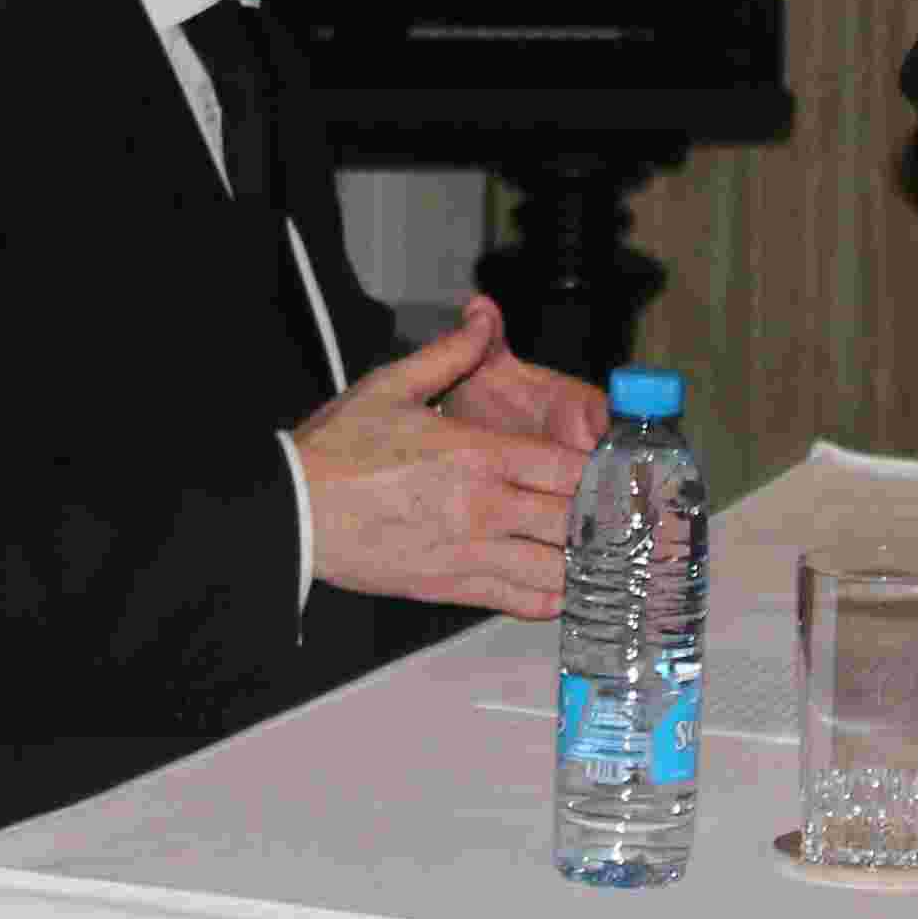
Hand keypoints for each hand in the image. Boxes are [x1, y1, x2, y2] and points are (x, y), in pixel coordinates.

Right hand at [293, 310, 591, 616]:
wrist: (293, 512)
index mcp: (477, 454)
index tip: (616, 474)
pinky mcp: (451, 586)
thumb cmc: (336, 451)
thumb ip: (450, 353)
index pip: (568, 469)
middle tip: (624, 518)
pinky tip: (562, 585)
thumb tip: (483, 317)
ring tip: (601, 553)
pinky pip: (519, 600)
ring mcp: (469, 552)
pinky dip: (550, 597)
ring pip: (556, 569)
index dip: (601, 474)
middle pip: (573, 521)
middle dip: (602, 520)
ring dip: (583, 562)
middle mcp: (482, 507)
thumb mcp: (391, 386)